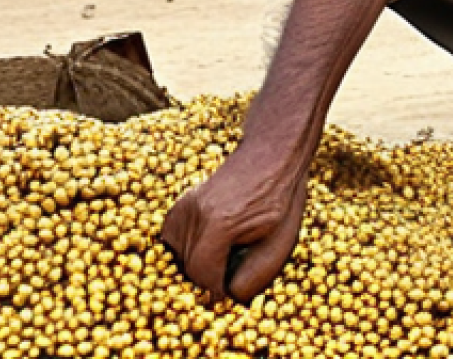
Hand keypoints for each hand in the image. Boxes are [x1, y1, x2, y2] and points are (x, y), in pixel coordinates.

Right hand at [160, 144, 308, 303]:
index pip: (202, 273)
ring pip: (175, 252)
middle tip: (226, 277)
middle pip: (187, 265)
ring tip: (220, 259)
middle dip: (205, 278)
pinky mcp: (184, 199)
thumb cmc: (280, 198)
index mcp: (221, 223)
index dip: (214, 289)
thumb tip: (229, 297)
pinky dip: (183, 247)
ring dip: (194, 263)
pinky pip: (172, 235)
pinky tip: (206, 245)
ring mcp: (188, 202)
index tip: (227, 293)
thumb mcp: (280, 239)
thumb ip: (256, 273)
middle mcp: (198, 212)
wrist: (272, 155)